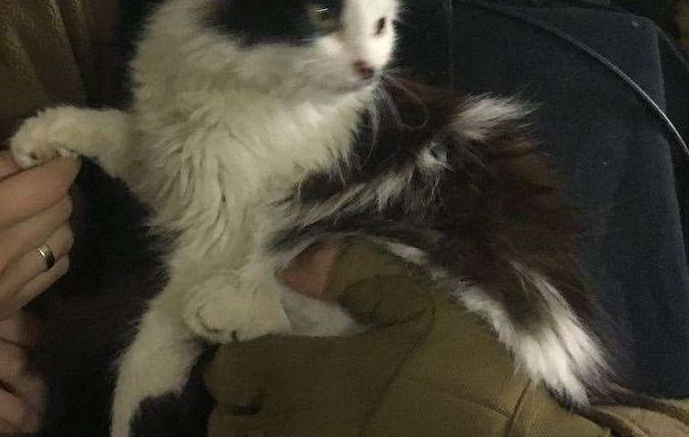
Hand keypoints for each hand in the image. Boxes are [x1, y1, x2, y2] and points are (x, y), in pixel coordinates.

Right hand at [0, 152, 77, 372]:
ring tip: (25, 211)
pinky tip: (23, 242)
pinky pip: (52, 272)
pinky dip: (49, 250)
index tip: (53, 152)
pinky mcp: (6, 312)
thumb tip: (23, 156)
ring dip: (53, 219)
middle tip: (29, 179)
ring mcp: (6, 292)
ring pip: (64, 242)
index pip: (48, 186)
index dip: (60, 163)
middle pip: (61, 211)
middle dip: (54, 187)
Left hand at [208, 243, 610, 436]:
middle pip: (225, 427)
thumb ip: (350, 273)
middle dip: (238, 408)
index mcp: (301, 374)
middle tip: (266, 395)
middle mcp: (294, 425)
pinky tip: (323, 435)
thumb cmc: (463, 367)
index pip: (226, 372)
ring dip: (262, 435)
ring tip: (289, 420)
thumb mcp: (416, 300)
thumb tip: (291, 268)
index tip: (256, 355)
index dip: (236, 363)